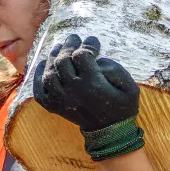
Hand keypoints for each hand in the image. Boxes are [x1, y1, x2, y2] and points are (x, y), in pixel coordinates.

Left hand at [31, 34, 143, 160]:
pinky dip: (39, 76)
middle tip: (74, 38)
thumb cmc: (122, 107)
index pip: (81, 56)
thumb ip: (115, 69)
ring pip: (50, 73)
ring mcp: (61, 99)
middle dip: (69, 45)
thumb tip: (97, 60)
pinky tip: (44, 64)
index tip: (93, 40)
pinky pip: (40, 90)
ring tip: (60, 47)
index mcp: (92, 84)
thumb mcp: (130, 88)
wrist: (109, 132)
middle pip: (63, 61)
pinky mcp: (54, 106)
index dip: (87, 45)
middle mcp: (73, 91)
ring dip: (53, 57)